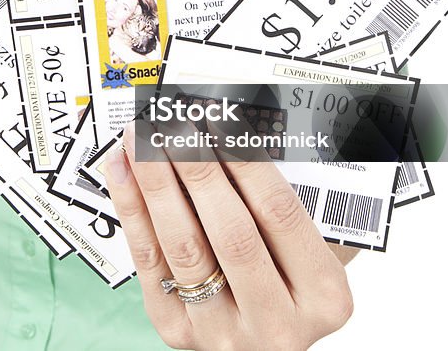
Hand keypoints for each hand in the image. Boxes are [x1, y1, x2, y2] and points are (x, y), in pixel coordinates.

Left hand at [105, 124, 353, 349]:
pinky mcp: (177, 329)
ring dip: (156, 182)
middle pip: (230, 231)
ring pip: (183, 246)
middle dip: (197, 167)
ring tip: (143, 138)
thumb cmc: (288, 280)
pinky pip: (148, 259)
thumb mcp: (309, 246)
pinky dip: (132, 207)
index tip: (219, 119)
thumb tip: (229, 130)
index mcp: (324, 297)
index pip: (280, 213)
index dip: (246, 161)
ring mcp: (223, 332)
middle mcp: (276, 323)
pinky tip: (123, 169)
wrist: (261, 342)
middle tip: (174, 122)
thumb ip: (282, 200)